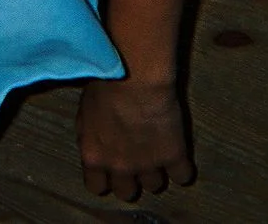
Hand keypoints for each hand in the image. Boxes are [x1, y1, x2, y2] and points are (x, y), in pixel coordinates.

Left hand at [76, 77, 194, 201]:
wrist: (134, 75)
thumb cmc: (105, 82)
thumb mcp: (85, 110)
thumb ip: (90, 134)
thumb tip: (93, 141)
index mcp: (94, 155)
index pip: (96, 186)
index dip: (105, 179)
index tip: (111, 170)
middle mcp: (119, 166)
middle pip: (126, 193)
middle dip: (131, 180)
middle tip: (136, 163)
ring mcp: (147, 164)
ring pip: (154, 186)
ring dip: (156, 173)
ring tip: (158, 155)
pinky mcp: (173, 156)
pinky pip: (182, 176)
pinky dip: (182, 169)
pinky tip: (179, 157)